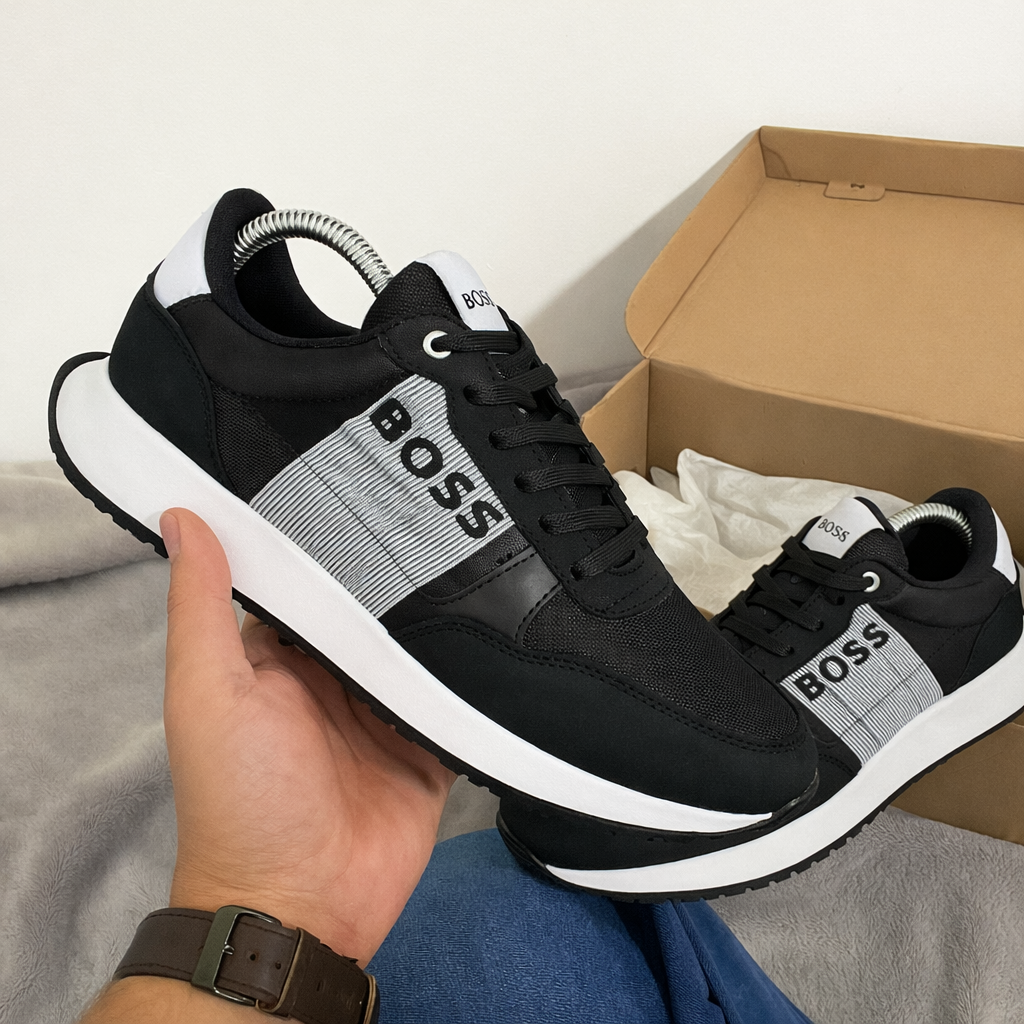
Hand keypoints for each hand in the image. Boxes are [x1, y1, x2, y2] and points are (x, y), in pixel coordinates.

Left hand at [161, 507, 455, 965]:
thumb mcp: (209, 692)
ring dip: (445, 614)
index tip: (369, 480)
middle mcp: (334, 678)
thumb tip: (182, 514)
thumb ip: (200, 608)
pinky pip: (458, 696)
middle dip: (403, 571)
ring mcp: (386, 712)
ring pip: (420, 647)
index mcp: (280, 658)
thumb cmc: (241, 797)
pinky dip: (476, 670)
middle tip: (446, 507)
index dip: (332, 538)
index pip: (310, 582)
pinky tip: (507, 623)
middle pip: (374, 610)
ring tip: (486, 547)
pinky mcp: (429, 744)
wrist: (304, 906)